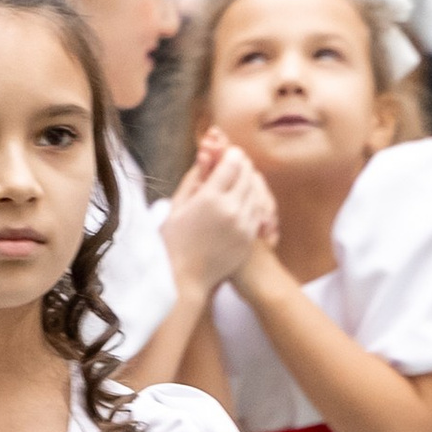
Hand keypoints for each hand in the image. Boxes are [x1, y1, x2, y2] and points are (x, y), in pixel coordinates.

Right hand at [161, 132, 275, 295]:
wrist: (184, 278)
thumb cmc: (173, 242)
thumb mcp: (177, 206)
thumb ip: (194, 178)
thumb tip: (207, 154)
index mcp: (209, 198)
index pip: (232, 162)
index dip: (231, 154)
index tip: (227, 153)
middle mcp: (231, 209)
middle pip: (248, 173)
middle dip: (242, 165)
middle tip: (234, 163)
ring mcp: (243, 224)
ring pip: (257, 191)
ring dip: (249, 182)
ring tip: (238, 182)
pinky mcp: (250, 237)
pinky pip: (258, 210)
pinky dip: (253, 201)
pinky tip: (242, 202)